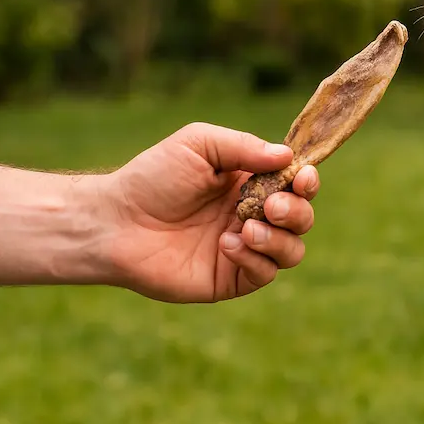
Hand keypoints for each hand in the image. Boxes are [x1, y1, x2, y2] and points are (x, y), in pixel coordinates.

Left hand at [100, 123, 318, 301]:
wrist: (116, 222)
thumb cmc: (153, 177)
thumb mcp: (199, 145)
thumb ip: (244, 147)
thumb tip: (288, 156)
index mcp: (251, 182)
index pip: (296, 184)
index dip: (307, 181)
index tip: (302, 177)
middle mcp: (254, 215)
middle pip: (303, 218)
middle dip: (296, 211)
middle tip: (269, 206)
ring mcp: (245, 248)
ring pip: (293, 250)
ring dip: (279, 238)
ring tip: (246, 228)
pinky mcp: (232, 278)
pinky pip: (265, 274)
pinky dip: (255, 259)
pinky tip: (226, 245)